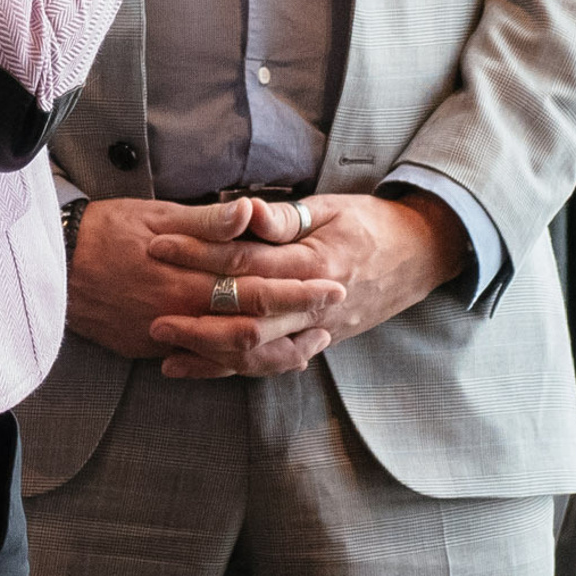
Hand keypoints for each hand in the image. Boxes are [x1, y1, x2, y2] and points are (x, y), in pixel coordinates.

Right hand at [67, 197, 345, 374]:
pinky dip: (238, 363)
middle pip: (254, 326)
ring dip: (276, 349)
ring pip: (234, 355)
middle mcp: (182, 313)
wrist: (52, 268)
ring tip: (311, 341)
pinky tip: (262, 357)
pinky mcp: (151, 348)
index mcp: (189, 277)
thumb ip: (208, 222)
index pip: (258, 288)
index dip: (299, 288)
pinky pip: (203, 363)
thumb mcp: (156, 216)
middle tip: (335, 310)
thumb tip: (250, 213)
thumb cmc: (106, 232)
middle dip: (299, 320)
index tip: (334, 283)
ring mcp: (166, 337)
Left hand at [145, 191, 466, 375]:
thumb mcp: (331, 206)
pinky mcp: (319, 343)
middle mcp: (317, 302)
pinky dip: (232, 369)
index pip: (247, 260)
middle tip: (152, 314)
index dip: (199, 253)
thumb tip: (243, 212)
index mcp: (317, 260)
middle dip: (197, 319)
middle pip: (248, 318)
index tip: (160, 246)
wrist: (422, 255)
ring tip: (165, 348)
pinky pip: (272, 363)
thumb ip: (285, 217)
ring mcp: (319, 329)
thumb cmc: (372, 223)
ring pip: (259, 352)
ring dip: (209, 353)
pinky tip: (196, 367)